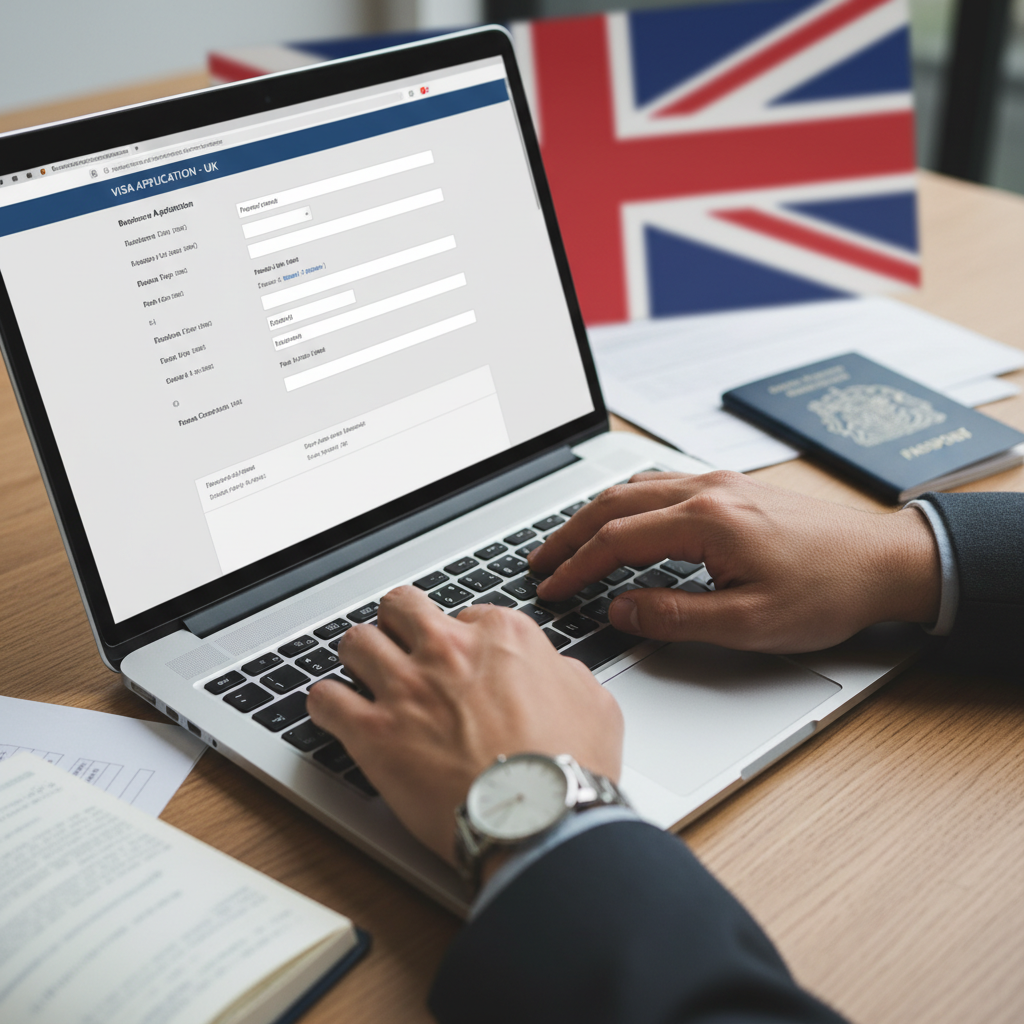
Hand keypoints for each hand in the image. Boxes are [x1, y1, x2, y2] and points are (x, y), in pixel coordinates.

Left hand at [305, 586, 622, 866]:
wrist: (541, 821)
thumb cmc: (570, 769)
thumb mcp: (594, 703)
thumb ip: (564, 674)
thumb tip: (556, 671)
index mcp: (503, 636)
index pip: (465, 613)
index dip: (460, 638)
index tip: (459, 659)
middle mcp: (449, 650)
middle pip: (401, 607)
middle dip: (399, 625)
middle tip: (402, 647)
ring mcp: (407, 687)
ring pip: (356, 641)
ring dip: (359, 658)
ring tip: (363, 676)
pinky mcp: (373, 732)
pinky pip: (324, 699)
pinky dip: (326, 705)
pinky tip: (336, 714)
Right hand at [530, 470, 940, 653]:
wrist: (885, 560)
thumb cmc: (828, 591)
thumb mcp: (749, 623)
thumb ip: (676, 617)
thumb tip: (621, 610)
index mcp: (707, 521)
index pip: (617, 539)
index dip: (576, 567)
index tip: (551, 589)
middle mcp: (708, 490)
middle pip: (614, 503)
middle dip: (569, 534)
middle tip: (540, 562)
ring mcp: (720, 483)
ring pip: (635, 488)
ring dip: (594, 515)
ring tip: (568, 544)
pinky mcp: (732, 488)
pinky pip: (661, 485)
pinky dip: (625, 504)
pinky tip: (620, 521)